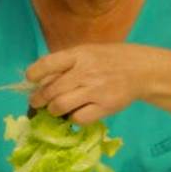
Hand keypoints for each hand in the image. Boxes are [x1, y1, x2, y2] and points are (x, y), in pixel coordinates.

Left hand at [25, 43, 152, 124]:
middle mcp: (85, 72)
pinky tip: (75, 114)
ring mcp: (95, 90)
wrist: (141, 70)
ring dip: (53, 111)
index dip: (34, 73)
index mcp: (78, 55)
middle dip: (38, 100)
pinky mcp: (105, 107)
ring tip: (55, 109)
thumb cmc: (109, 60)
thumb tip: (39, 81)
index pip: (48, 63)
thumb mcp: (87, 52)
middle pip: (50, 91)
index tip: (30, 79)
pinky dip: (72, 119)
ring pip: (60, 106)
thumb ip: (66, 64)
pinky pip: (78, 118)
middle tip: (36, 103)